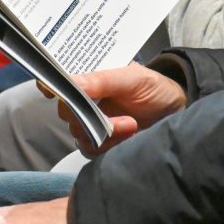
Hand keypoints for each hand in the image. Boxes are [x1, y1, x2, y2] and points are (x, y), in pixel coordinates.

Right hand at [58, 62, 187, 156]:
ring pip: (78, 131)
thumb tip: (72, 82)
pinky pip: (90, 148)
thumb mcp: (132, 78)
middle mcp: (85, 98)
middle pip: (66, 110)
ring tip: (131, 124)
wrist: (174, 112)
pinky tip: (129, 134)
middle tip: (113, 116)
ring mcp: (91, 121)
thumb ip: (103, 80)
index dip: (51, 84)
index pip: (61, 79)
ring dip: (103, 132)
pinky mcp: (100, 141)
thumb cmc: (153, 86)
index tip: (50, 91)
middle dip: (86, 116)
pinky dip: (109, 144)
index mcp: (89, 76)